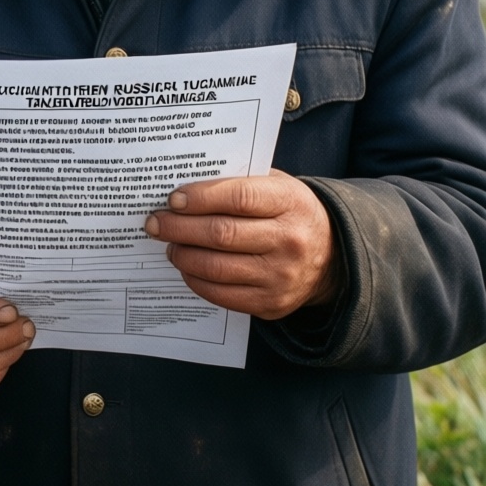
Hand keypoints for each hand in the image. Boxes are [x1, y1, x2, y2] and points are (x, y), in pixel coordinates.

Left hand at [145, 169, 338, 320]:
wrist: (331, 256)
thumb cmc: (288, 212)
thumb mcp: (275, 185)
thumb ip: (236, 182)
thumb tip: (182, 187)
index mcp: (290, 203)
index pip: (238, 197)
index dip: (200, 198)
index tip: (172, 199)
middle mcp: (289, 241)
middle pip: (221, 234)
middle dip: (178, 227)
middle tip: (154, 222)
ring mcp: (281, 276)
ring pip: (216, 267)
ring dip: (182, 255)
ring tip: (169, 244)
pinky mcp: (271, 304)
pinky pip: (222, 294)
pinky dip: (195, 280)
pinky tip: (186, 266)